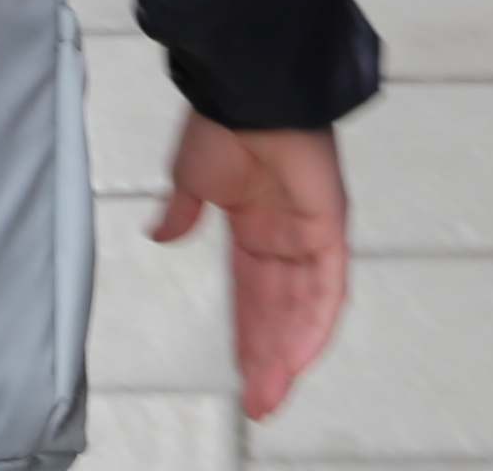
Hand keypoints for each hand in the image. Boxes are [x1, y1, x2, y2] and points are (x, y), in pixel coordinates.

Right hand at [153, 113, 347, 419]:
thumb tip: (162, 234)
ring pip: (304, 309)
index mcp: (253, 225)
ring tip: (270, 394)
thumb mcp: (189, 179)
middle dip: (267, 359)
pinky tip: (297, 359)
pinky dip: (315, 325)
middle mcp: (285, 235)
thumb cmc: (219, 121)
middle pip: (279, 312)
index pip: (253, 296)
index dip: (247, 336)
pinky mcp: (330, 227)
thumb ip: (182, 214)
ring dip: (288, 353)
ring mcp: (310, 233)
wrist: (244, 90)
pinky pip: (329, 288)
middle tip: (257, 403)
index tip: (240, 376)